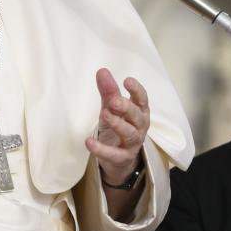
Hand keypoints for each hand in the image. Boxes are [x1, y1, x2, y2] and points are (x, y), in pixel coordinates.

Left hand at [85, 68, 149, 186]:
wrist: (120, 159)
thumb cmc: (118, 128)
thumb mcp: (112, 109)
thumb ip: (108, 92)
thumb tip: (102, 71)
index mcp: (139, 112)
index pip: (142, 100)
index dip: (137, 91)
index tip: (127, 80)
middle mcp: (139, 127)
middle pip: (137, 116)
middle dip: (126, 107)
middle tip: (114, 101)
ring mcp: (132, 144)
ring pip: (129, 134)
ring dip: (118, 124)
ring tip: (105, 114)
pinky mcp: (122, 158)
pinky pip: (113, 154)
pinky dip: (101, 149)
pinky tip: (88, 142)